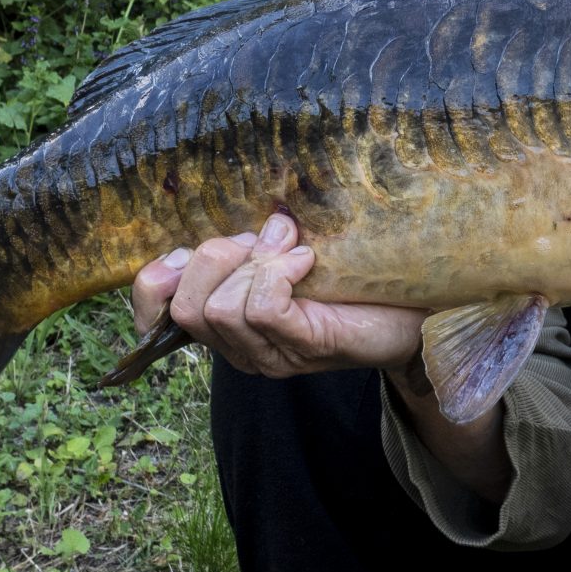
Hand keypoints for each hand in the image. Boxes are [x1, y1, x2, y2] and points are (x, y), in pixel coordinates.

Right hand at [130, 212, 425, 377]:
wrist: (416, 312)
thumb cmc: (354, 281)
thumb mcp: (293, 252)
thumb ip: (263, 241)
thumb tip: (261, 215)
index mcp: (228, 322)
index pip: (157, 314)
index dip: (155, 283)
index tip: (187, 251)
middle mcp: (241, 348)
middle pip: (186, 306)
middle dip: (217, 257)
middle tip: (264, 243)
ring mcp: (270, 356)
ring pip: (219, 309)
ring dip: (256, 264)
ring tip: (295, 252)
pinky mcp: (302, 350)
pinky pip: (263, 308)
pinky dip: (279, 272)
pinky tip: (307, 262)